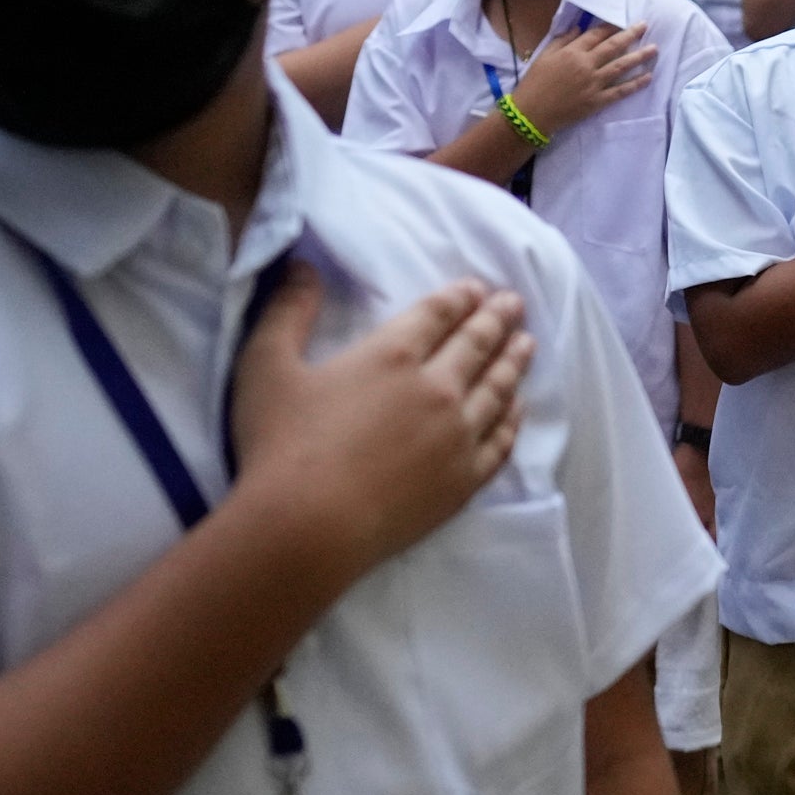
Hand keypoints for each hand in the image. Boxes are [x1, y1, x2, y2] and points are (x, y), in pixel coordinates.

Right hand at [228, 271, 532, 579]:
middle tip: (515, 303)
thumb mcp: (265, 365)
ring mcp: (458, 437)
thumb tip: (303, 266)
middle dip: (498, 319)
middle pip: (477, 346)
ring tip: (528, 344)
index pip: (438, 315)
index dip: (460, 297)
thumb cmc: (281, 445)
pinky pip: (502, 441)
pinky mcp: (464, 480)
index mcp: (392, 355)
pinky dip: (514, 418)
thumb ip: (287, 311)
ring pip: (498, 389)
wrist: (309, 527)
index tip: (477, 288)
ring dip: (514, 362)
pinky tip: (518, 408)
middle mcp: (437, 389)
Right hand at [507, 23, 657, 140]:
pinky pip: (620, 91)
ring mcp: (594, 83)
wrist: (532, 113)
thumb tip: (579, 28)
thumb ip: (562, 40)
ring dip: (639, 57)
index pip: (595, 35)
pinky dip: (635, 84)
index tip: (623, 21)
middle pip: (613, 46)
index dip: (610, 27)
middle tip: (645, 26)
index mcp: (572, 52)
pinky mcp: (598, 101)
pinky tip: (648, 77)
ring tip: (654, 49)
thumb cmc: (535, 83)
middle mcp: (586, 65)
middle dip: (630, 35)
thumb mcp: (544, 56)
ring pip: (621, 66)